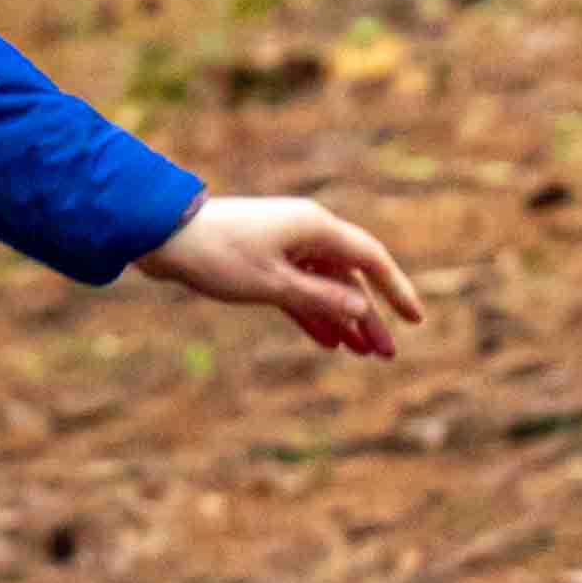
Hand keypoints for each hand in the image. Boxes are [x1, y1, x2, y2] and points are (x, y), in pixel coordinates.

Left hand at [143, 190, 422, 359]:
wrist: (165, 236)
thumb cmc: (219, 255)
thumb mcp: (272, 284)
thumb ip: (319, 299)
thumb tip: (361, 310)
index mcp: (315, 227)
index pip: (370, 259)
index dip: (396, 290)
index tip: (415, 320)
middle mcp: (306, 232)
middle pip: (349, 278)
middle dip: (369, 316)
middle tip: (387, 355)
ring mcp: (286, 246)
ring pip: (325, 286)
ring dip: (343, 319)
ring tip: (362, 354)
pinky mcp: (265, 261)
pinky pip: (301, 290)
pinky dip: (314, 314)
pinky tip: (329, 342)